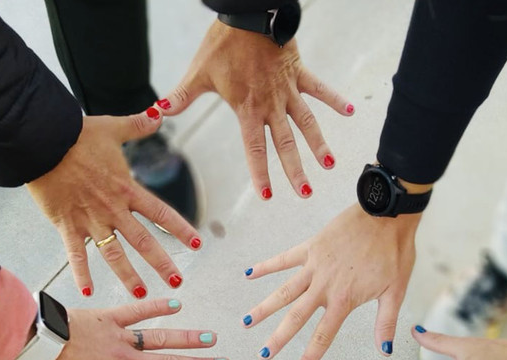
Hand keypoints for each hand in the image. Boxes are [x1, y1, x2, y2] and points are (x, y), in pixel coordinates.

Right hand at [26, 111, 200, 297]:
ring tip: (143, 296)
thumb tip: (160, 112)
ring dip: (129, 277)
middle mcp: (113, 209)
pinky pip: (76, 255)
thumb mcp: (112, 127)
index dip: (180, 229)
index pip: (161, 213)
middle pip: (143, 241)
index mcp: (127, 189)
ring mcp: (90, 220)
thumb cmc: (76, 135)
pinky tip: (87, 294)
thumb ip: (138, 125)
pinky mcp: (67, 225)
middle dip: (162, 263)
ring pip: (114, 255)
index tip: (196, 244)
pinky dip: (81, 274)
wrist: (43, 142)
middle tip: (177, 282)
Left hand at [160, 20, 352, 198]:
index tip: (267, 195)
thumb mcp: (198, 72)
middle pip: (285, 143)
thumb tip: (155, 112)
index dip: (260, 172)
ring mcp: (288, 89)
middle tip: (304, 193)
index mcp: (247, 109)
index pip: (254, 148)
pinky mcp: (299, 72)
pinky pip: (320, 88)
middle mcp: (271, 104)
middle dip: (295, 169)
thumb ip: (180, 96)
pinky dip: (335, 99)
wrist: (249, 13)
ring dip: (319, 143)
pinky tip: (351, 111)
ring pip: (307, 122)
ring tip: (330, 165)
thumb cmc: (222, 42)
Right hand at [243, 204, 418, 359]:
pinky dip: (266, 266)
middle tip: (263, 354)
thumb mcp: (395, 291)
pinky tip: (249, 274)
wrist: (387, 214)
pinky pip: (284, 259)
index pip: (323, 335)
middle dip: (278, 338)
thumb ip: (385, 322)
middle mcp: (324, 286)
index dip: (311, 357)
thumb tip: (384, 351)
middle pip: (296, 317)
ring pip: (284, 291)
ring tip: (247, 322)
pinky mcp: (311, 247)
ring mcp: (314, 266)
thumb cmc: (395, 252)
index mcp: (344, 299)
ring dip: (264, 307)